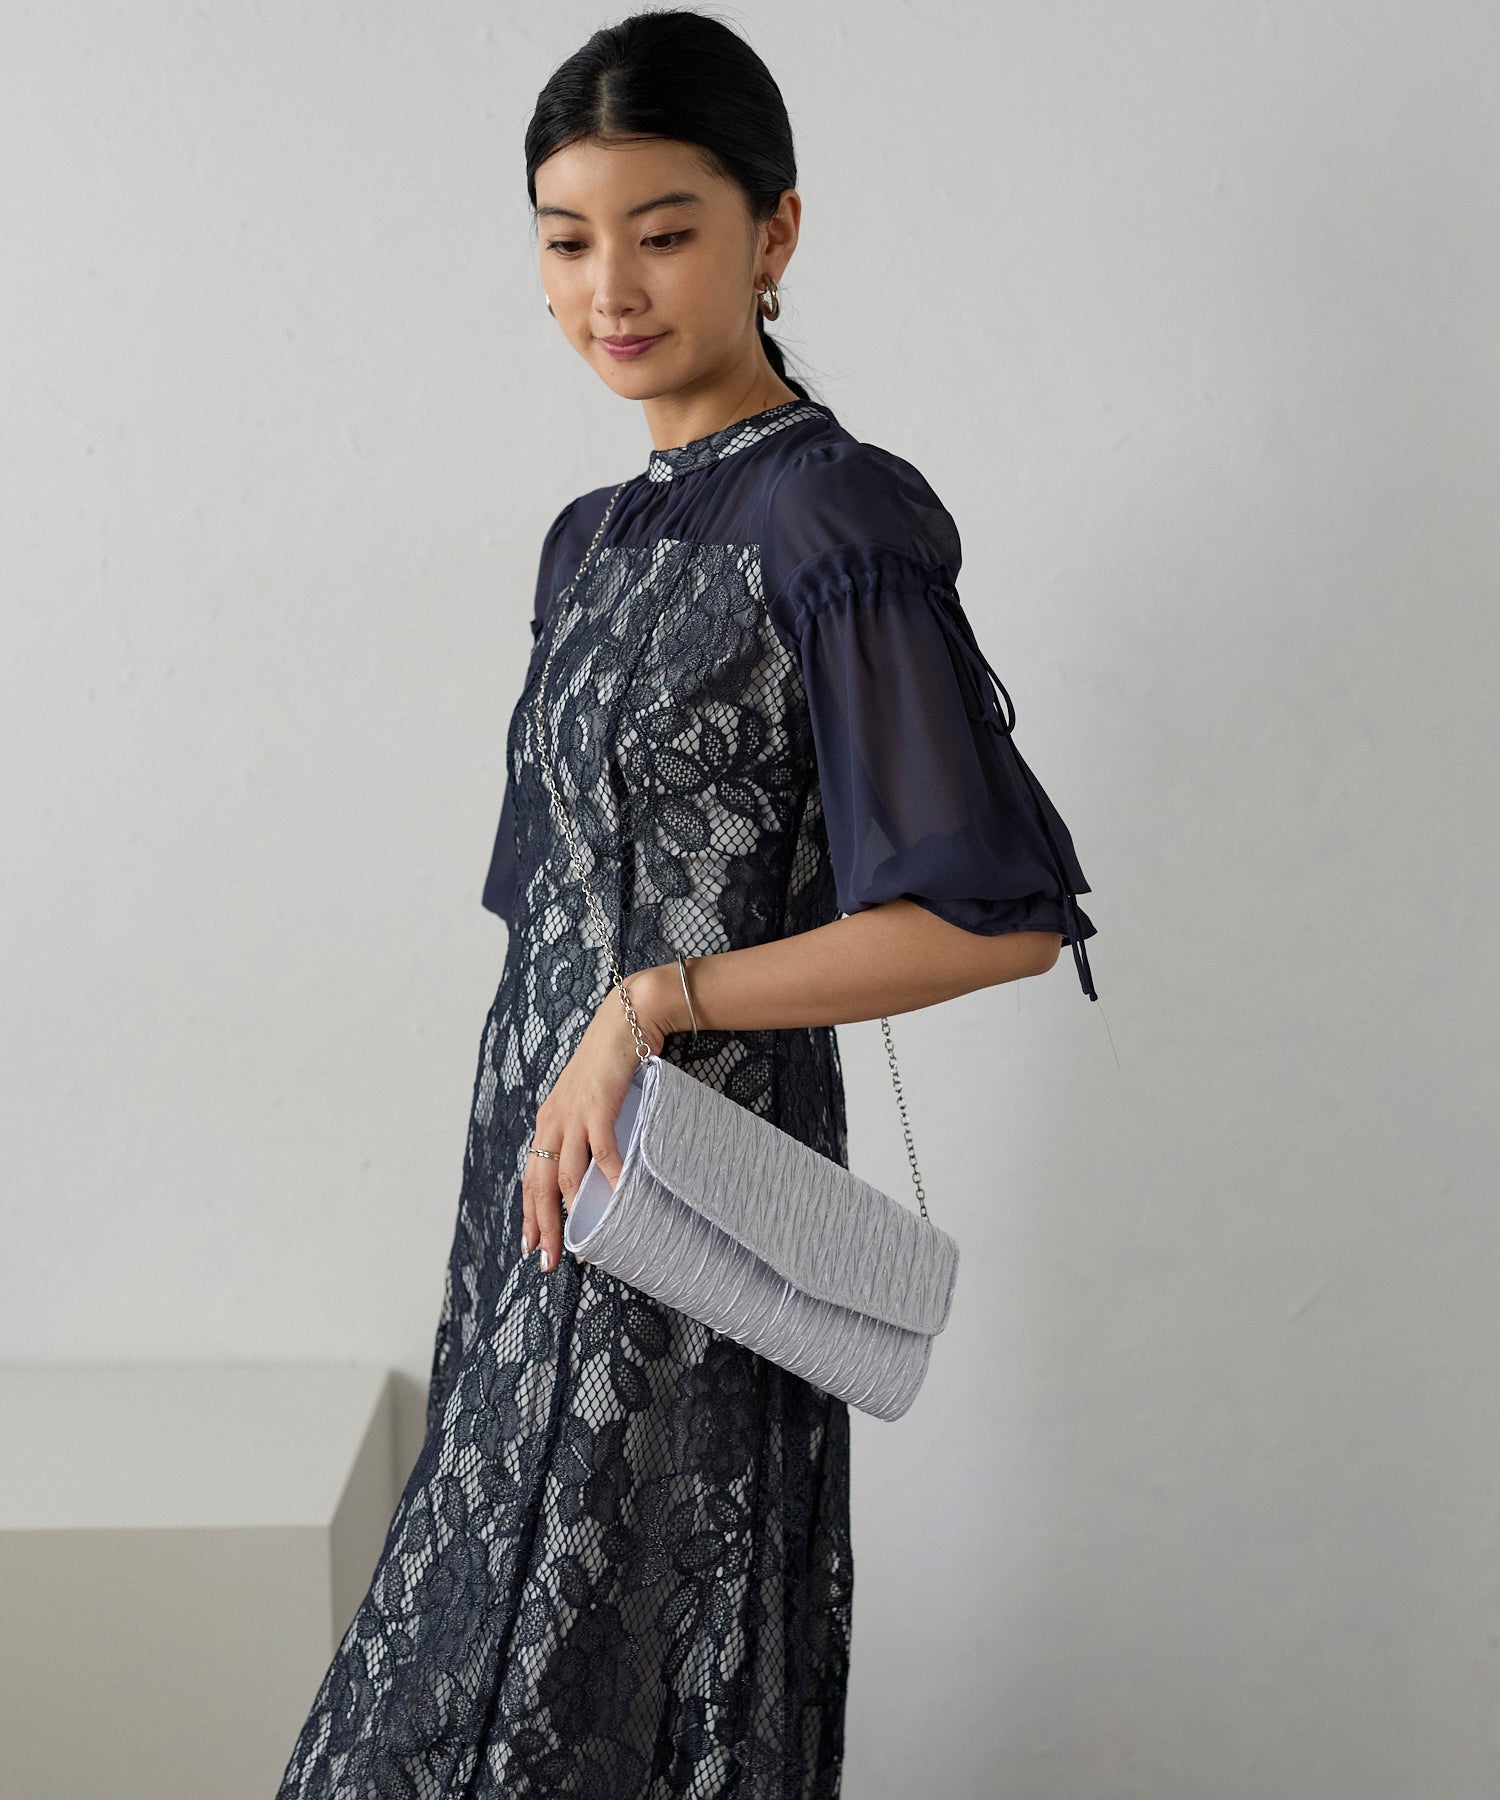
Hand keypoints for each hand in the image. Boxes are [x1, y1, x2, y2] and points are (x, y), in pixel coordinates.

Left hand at [521, 963, 680, 1271]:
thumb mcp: (592, 1100)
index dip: (529, 1214)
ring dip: (570, 1212)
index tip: (532, 1247)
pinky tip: (616, 1198)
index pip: (531, 1176)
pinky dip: (608, 1176)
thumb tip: (601, 1173)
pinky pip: (601, 1149)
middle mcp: (553, 1119)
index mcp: (549, 1121)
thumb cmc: (616, 1061)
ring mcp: (573, 1112)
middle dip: (541, 1226)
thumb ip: (589, 1132)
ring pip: (564, 1174)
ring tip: (581, 1242)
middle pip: (539, 1183)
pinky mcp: (598, 1103)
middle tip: (547, 1262)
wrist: (627, 1016)